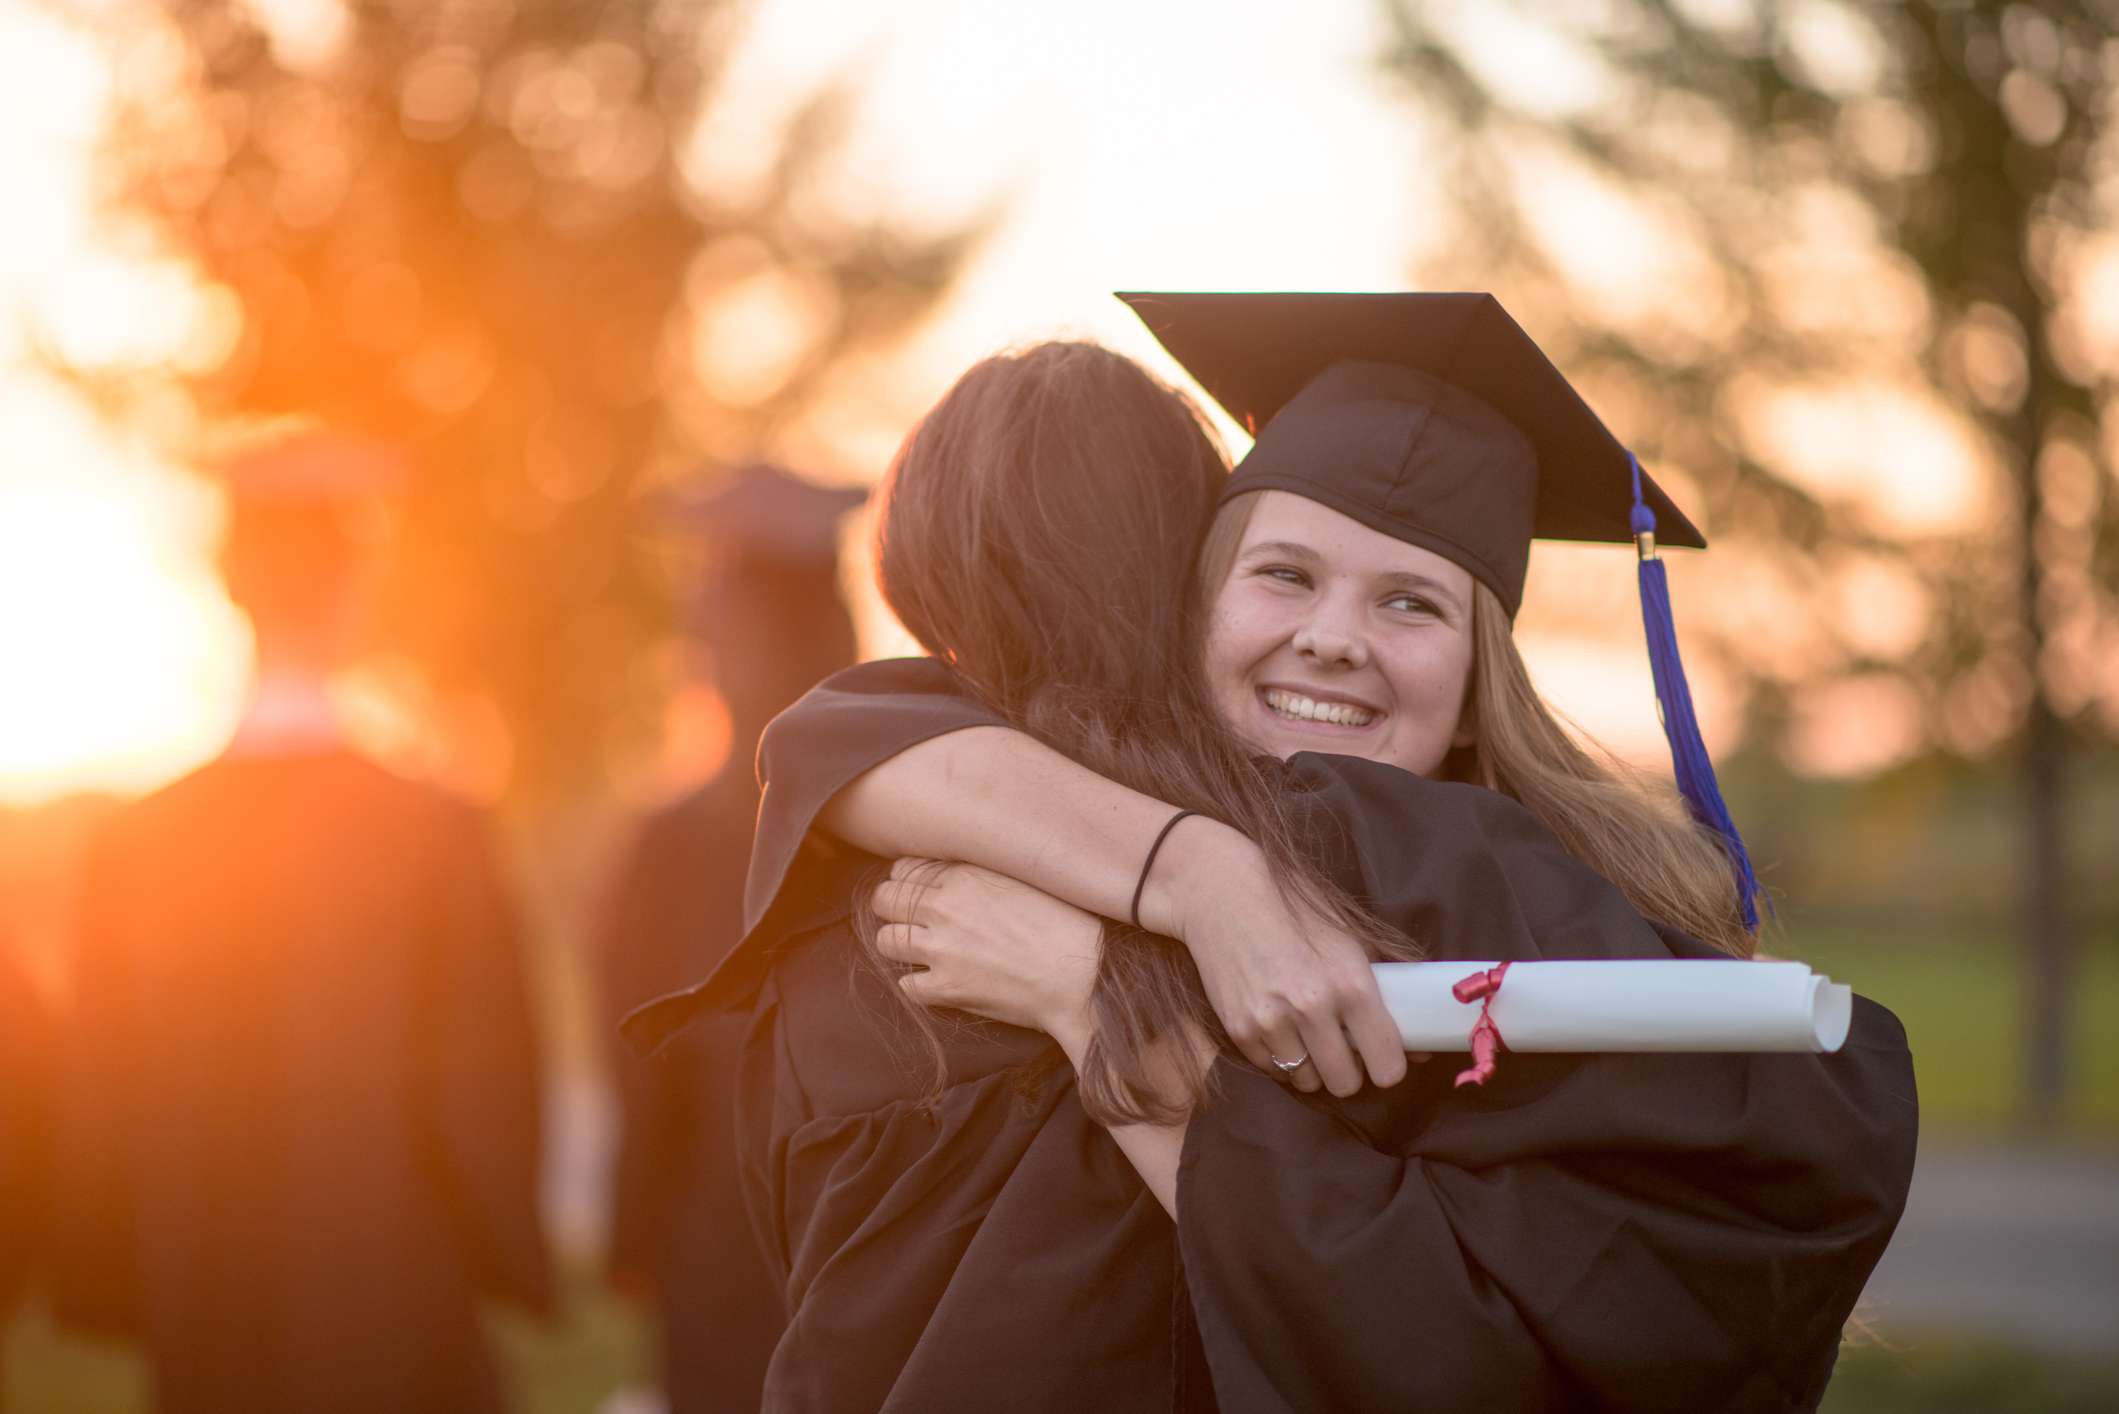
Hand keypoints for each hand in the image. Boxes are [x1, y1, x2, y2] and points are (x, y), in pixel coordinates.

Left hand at [870, 859, 1102, 1050]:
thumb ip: (985, 873)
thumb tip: (962, 870)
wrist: (1085, 974)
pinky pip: (906, 985)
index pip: (905, 869)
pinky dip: (917, 984)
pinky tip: (935, 982)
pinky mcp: (947, 988)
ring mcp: (941, 949)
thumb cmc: (1069, 924)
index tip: (919, 892)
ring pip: (885, 941)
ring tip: (921, 951)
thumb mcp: (1027, 879)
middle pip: (884, 900)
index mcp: (964, 876)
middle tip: (912, 920)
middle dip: (892, 909)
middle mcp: (945, 908)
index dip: (908, 881)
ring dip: (899, 945)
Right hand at [1144, 821, 1407, 1097]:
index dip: (1389, 1067)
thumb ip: (1386, 990)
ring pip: (1307, 1081)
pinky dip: (1280, 1057)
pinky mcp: (1240, 1030)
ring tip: (1308, 1035)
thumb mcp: (1350, 942)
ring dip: (1312, 1066)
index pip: (1386, 1065)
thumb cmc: (1295, 914)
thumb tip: (1422, 1046)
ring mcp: (1272, 1023)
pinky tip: (1280, 1027)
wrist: (1225, 898)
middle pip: (1345, 1083)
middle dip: (1349, 1072)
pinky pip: (1272, 1069)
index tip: (1384, 1061)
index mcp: (1351, 985)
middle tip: (1344, 1050)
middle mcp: (1313, 1009)